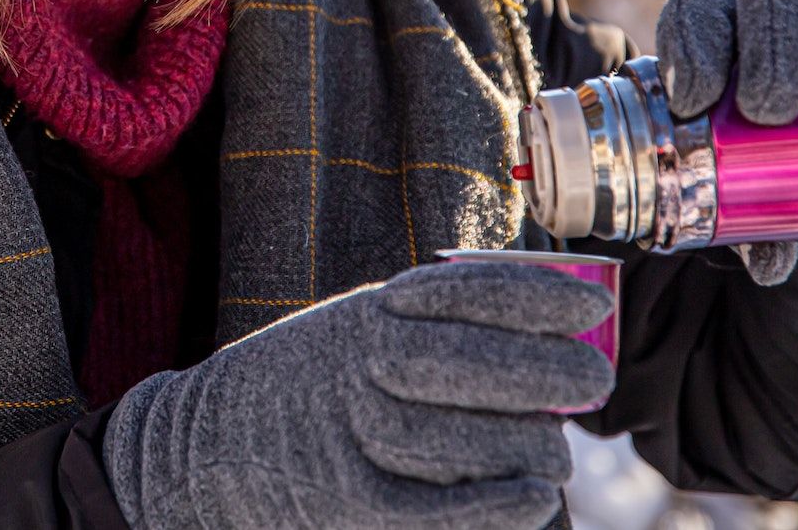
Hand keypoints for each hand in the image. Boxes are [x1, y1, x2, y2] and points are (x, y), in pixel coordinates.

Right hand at [100, 259, 614, 528]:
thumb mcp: (356, 327)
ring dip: (529, 446)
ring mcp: (350, 430)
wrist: (205, 448)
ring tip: (553, 452)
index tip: (592, 301)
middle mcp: (357, 361)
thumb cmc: (307, 384)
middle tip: (592, 379)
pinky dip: (494, 503)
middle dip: (549, 371)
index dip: (536, 293)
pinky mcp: (347, 498)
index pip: (465, 291)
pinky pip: (436, 506)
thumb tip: (546, 328)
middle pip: (473, 362)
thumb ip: (431, 325)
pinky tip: (533, 497)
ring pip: (465, 439)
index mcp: (367, 313)